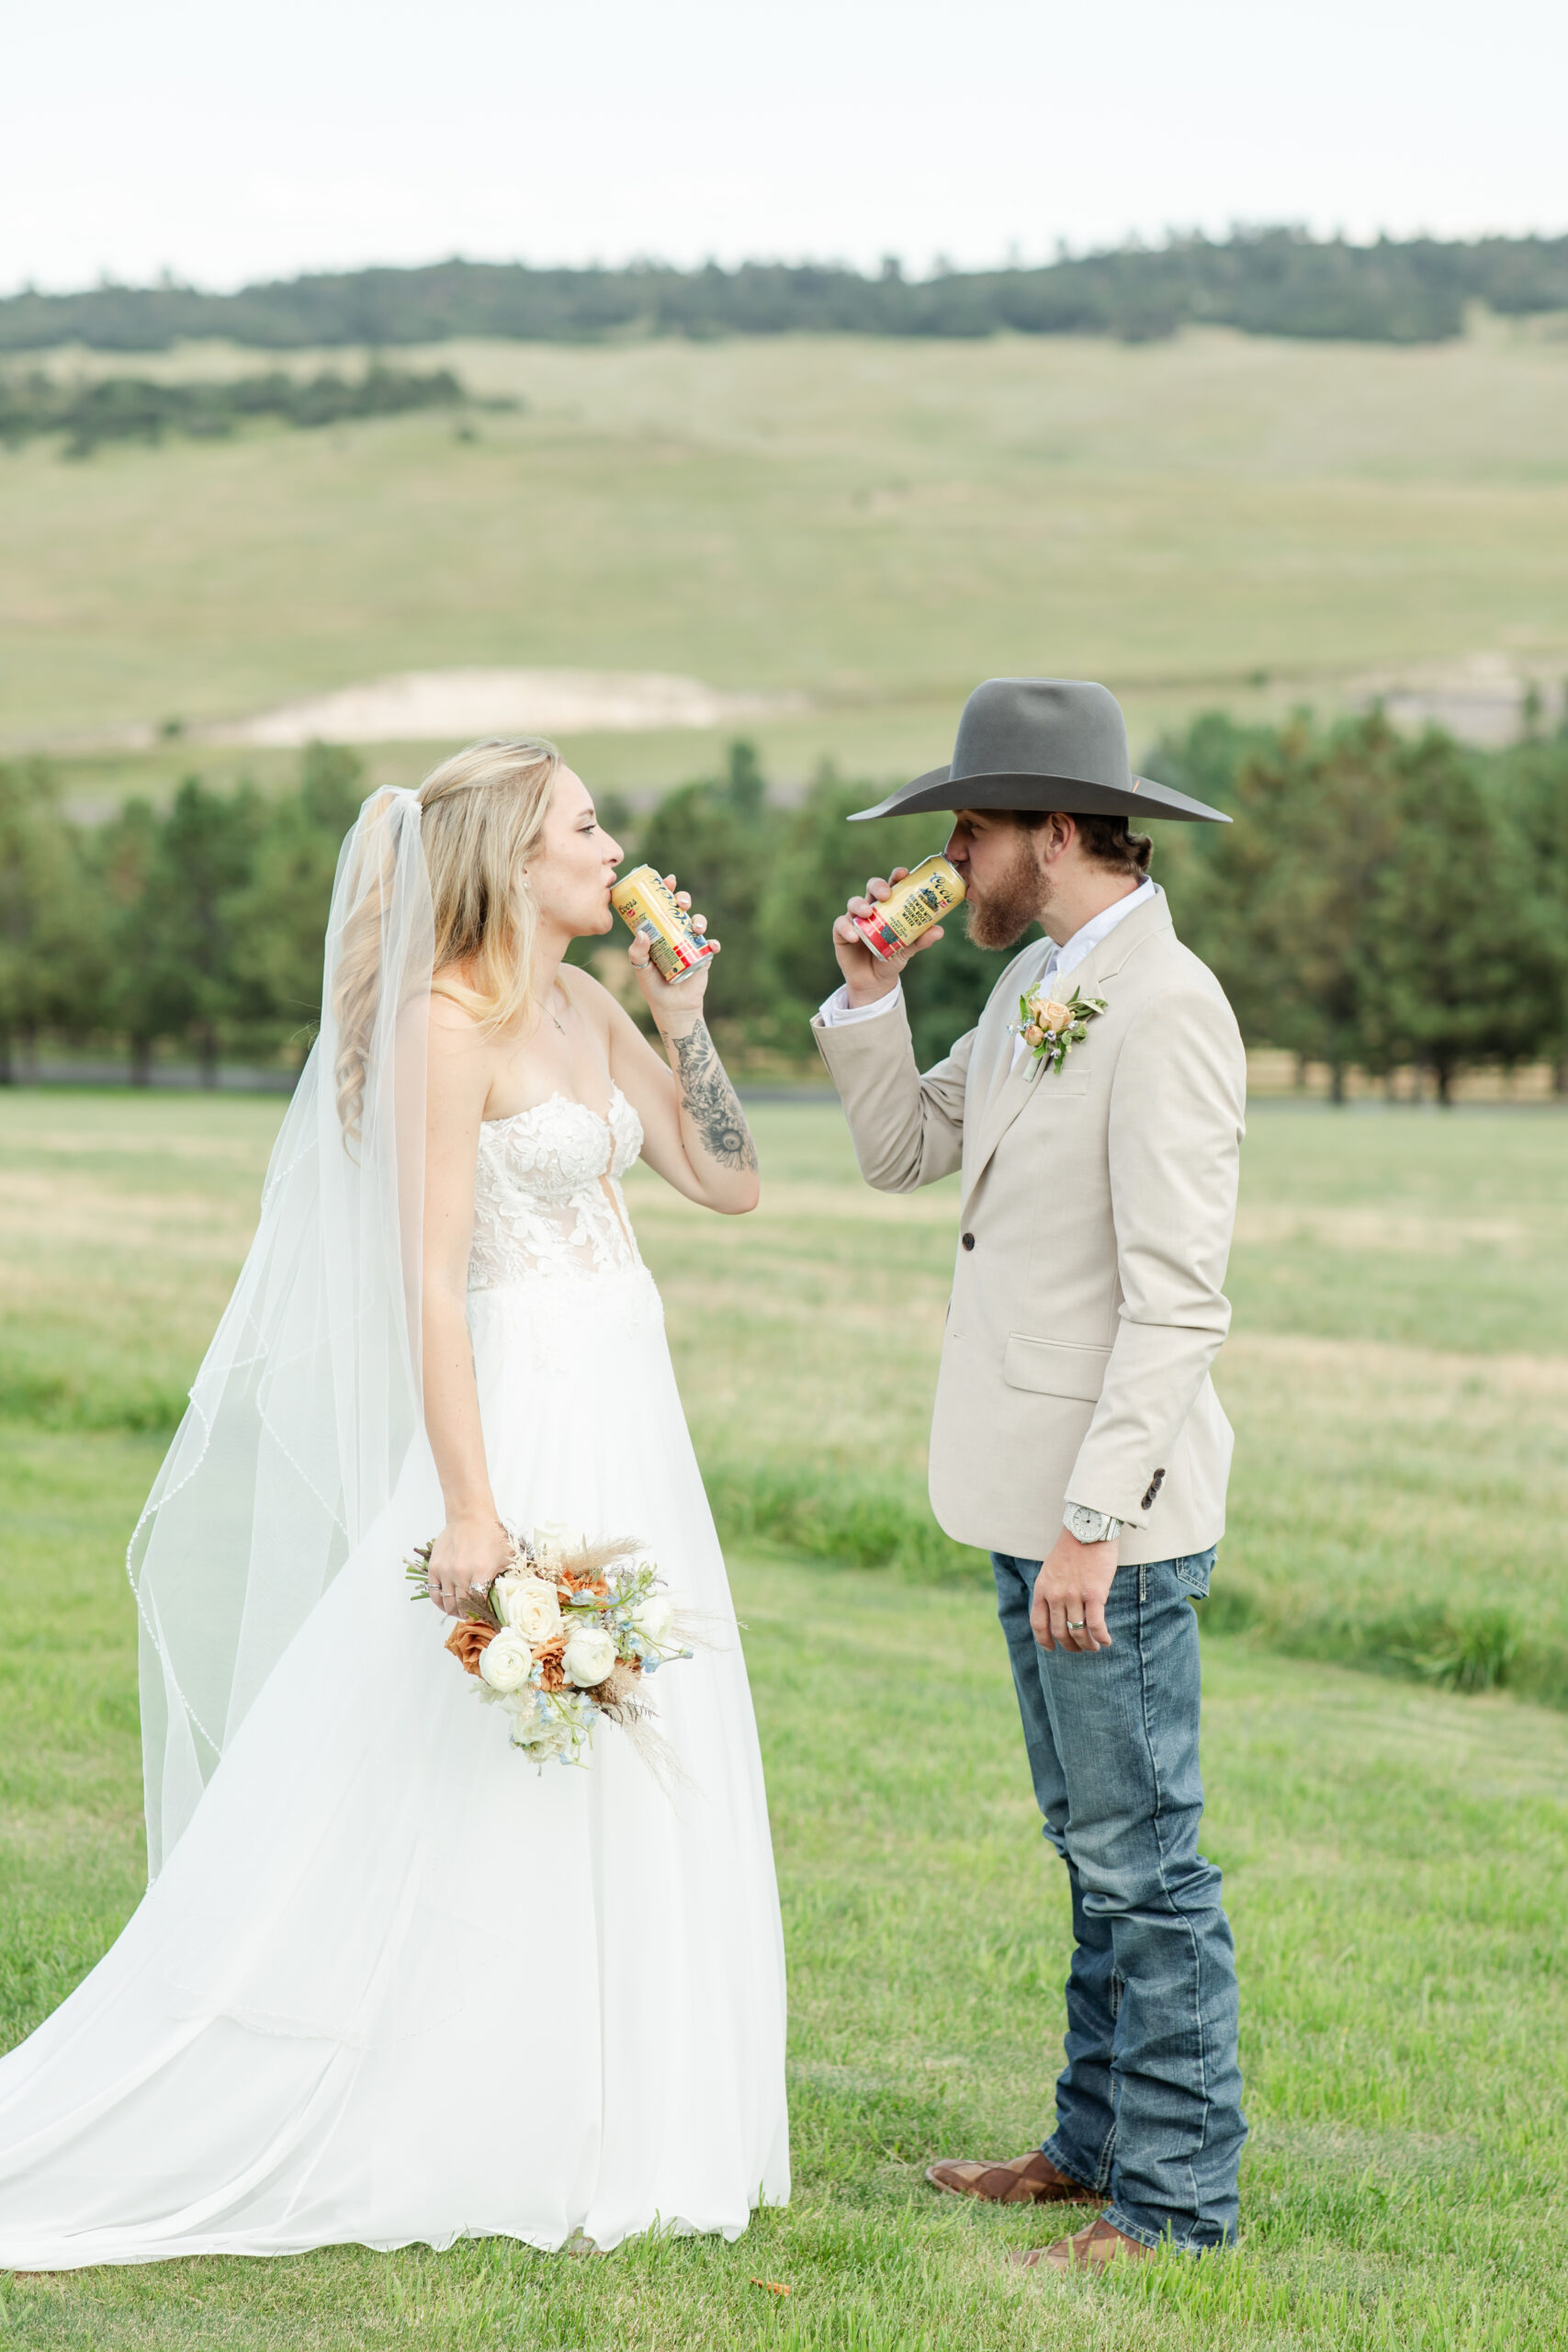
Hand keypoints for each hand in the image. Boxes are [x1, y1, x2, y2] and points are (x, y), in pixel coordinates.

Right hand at [425, 1513, 514, 1617]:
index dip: (480, 1613)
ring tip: (460, 1611)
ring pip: (447, 1602)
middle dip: (467, 1614)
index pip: (478, 1604)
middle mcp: (462, 1573)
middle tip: (472, 1615)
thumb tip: (511, 1597)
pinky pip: (434, 1593)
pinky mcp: (435, 1567)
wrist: (470, 1517)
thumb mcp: (507, 1556)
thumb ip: (508, 1577)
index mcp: (482, 1571)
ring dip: (453, 1611)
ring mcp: (446, 1571)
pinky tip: (446, 1604)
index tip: (484, 1615)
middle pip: (462, 1606)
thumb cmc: (491, 1535)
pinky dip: (440, 1602)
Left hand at [628, 874, 715, 1027]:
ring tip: (696, 926)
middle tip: (681, 902)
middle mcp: (676, 932)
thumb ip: (637, 952)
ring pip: (699, 923)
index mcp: (659, 930)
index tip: (668, 881)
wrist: (671, 1006)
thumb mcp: (640, 968)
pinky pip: (711, 946)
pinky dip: (713, 943)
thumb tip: (642, 933)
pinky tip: (711, 945)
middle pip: (682, 909)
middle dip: (684, 899)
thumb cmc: (653, 985)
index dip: (665, 890)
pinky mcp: (704, 956)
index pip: (661, 905)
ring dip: (700, 919)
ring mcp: (691, 942)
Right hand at [831, 868, 944, 1005]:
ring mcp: (855, 918)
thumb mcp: (908, 949)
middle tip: (886, 895)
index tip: (903, 873)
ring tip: (868, 913)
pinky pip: (841, 925)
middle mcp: (871, 908)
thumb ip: (921, 940)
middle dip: (878, 886)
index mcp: (889, 907)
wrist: (874, 981)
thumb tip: (939, 930)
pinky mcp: (841, 932)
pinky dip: (847, 928)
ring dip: (860, 905)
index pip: (893, 886)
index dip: (897, 876)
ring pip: (854, 902)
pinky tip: (855, 937)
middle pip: (872, 887)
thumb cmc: (892, 957)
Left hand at [1030, 1529, 1118, 1653]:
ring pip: (1078, 1632)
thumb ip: (1051, 1589)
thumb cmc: (1073, 1546)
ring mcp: (1074, 1595)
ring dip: (1088, 1645)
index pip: (1038, 1623)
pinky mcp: (1095, 1594)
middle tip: (1080, 1649)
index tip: (1052, 1648)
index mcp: (1042, 1588)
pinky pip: (1096, 1625)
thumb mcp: (1051, 1568)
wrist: (1088, 1527)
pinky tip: (1106, 1640)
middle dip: (1070, 1646)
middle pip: (1060, 1632)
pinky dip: (1101, 1637)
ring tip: (1095, 1647)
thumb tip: (1059, 1611)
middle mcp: (1055, 1595)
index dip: (1044, 1641)